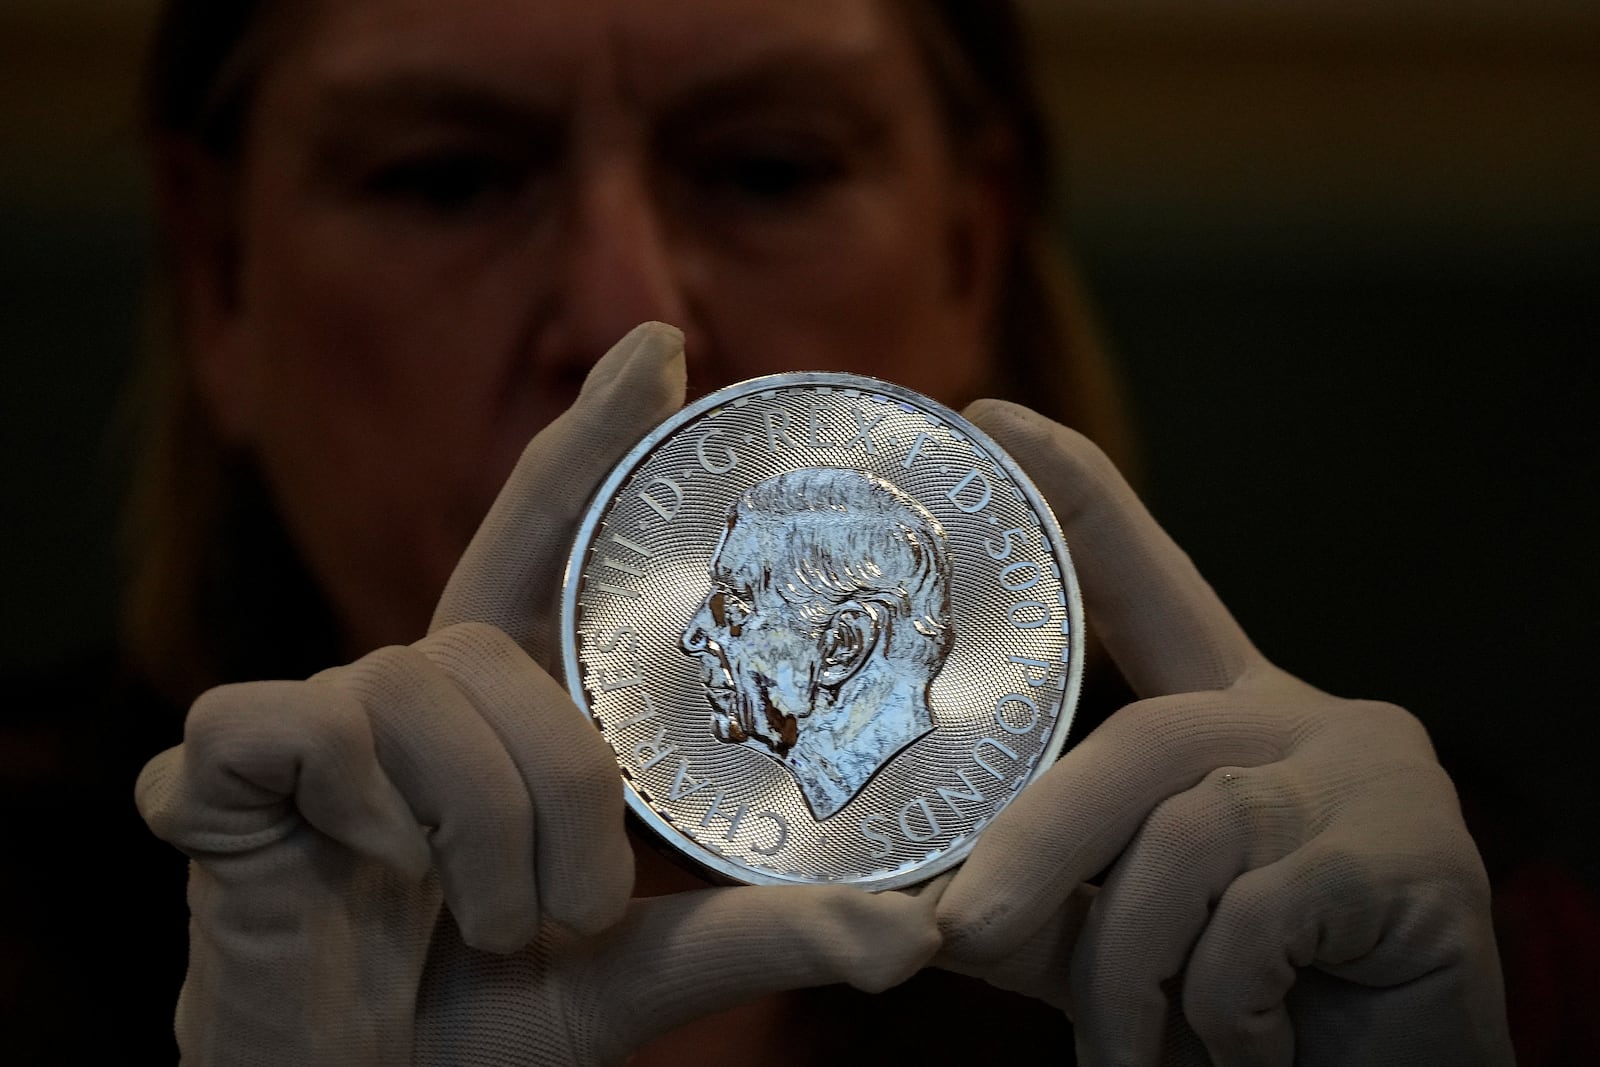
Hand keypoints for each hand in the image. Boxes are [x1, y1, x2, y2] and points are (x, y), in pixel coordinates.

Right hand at [136, 323, 939, 1064]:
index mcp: (503, 708)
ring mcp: (316, 711)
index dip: (594, 441)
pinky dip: (369, 828)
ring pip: (422, 693)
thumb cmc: (478, 1019)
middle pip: (506, 649)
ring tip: (478, 926)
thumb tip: (916, 935)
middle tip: (560, 911)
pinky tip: (363, 881)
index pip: (549, 540)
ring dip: (479, 839)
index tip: (665, 345)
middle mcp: (412, 685)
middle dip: (556, 788)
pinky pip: (317, 735)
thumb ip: (762, 935)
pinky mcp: (227, 753)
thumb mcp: (632, 966)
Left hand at [934, 400, 1512, 1065]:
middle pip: (1142, 736)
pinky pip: (1260, 910)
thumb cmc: (1243, 1010)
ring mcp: (1371, 777)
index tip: (992, 419)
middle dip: (1040, 842)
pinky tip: (1247, 1042)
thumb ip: (1036, 888)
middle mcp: (1305, 721)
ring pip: (1189, 830)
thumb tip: (913, 895)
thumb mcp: (1113, 936)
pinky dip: (1222, 1002)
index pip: (1148, 584)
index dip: (1076, 497)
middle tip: (963, 929)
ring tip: (1127, 1048)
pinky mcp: (1422, 856)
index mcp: (1231, 721)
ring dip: (1132, 959)